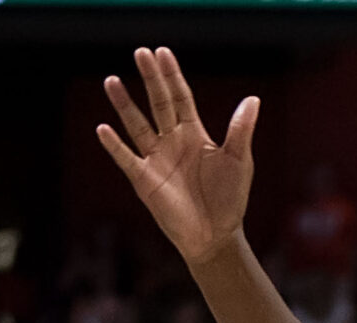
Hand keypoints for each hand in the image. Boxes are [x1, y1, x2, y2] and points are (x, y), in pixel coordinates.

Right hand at [97, 48, 259, 270]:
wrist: (216, 236)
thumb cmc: (229, 200)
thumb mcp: (239, 162)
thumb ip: (240, 130)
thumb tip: (253, 99)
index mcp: (194, 134)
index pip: (181, 98)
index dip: (172, 76)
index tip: (162, 52)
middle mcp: (172, 141)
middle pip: (159, 103)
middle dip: (151, 79)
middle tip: (141, 52)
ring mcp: (156, 159)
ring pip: (137, 125)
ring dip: (124, 104)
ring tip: (112, 81)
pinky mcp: (144, 180)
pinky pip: (126, 158)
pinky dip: (114, 145)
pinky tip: (103, 128)